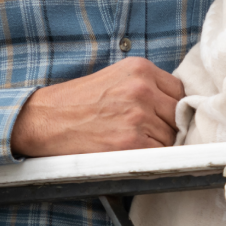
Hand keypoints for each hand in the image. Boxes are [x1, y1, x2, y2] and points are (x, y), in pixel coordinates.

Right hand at [11, 57, 183, 156]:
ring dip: (156, 143)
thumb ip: (146, 84)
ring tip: (129, 139)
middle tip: (143, 130)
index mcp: (139, 68)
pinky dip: (147, 156)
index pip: (179, 90)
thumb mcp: (114, 77)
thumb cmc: (78, 101)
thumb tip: (176, 106)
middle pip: (177, 115)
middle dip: (166, 125)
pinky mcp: (132, 143)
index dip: (171, 106)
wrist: (47, 119)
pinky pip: (158, 154)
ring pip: (170, 137)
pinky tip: (127, 149)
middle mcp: (141, 89)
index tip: (160, 115)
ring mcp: (138, 116)